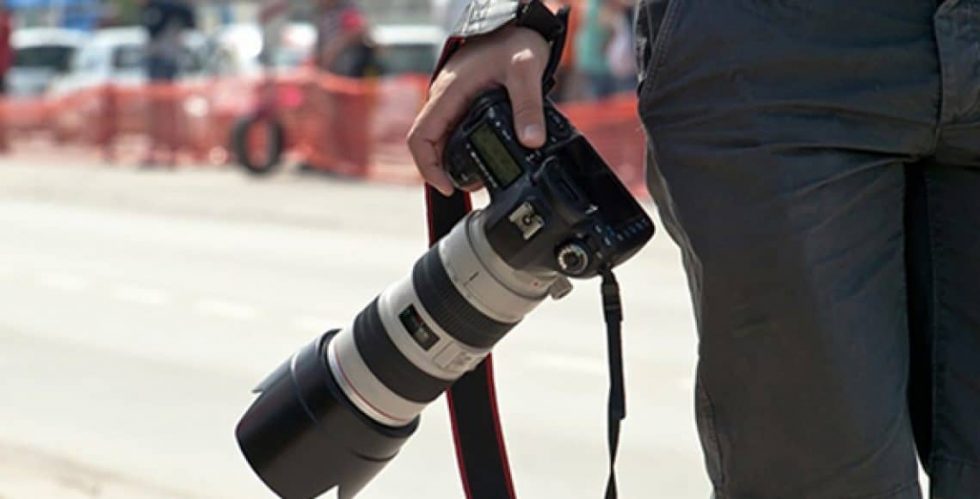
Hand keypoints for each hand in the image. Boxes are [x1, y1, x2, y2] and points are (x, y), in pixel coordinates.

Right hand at [407, 26, 549, 195]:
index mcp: (448, 92)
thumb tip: (531, 141)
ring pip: (440, 138)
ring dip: (451, 161)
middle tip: (468, 187)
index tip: (447, 186)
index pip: (419, 137)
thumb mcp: (525, 71)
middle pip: (428, 143)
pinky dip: (462, 148)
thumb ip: (528, 107)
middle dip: (442, 170)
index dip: (428, 167)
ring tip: (477, 178)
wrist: (517, 24)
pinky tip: (482, 157)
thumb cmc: (516, 40)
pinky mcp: (463, 102)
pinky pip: (453, 130)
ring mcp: (452, 101)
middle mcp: (444, 98)